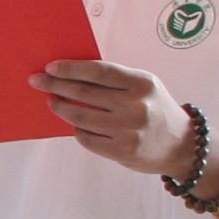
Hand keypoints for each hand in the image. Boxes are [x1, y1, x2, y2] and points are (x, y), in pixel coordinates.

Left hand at [34, 59, 191, 172]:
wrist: (182, 145)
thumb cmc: (156, 110)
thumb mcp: (145, 88)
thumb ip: (116, 81)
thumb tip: (71, 75)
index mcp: (142, 84)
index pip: (99, 72)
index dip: (71, 69)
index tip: (51, 67)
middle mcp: (136, 106)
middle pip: (84, 93)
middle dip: (55, 86)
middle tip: (37, 81)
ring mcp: (128, 130)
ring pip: (79, 117)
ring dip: (60, 108)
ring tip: (53, 102)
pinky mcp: (121, 151)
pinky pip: (86, 138)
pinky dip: (77, 130)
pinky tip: (76, 124)